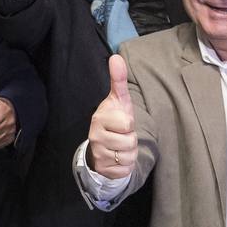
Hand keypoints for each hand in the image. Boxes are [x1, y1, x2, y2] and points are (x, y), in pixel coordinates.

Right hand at [87, 54, 136, 178]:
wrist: (103, 145)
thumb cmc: (115, 119)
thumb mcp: (118, 100)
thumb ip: (118, 80)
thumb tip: (116, 57)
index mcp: (99, 118)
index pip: (127, 123)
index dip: (129, 123)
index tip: (121, 122)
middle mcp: (95, 137)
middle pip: (130, 141)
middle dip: (131, 139)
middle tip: (122, 134)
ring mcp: (98, 154)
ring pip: (129, 156)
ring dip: (130, 152)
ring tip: (121, 145)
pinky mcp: (104, 169)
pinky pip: (125, 169)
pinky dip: (126, 165)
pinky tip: (118, 158)